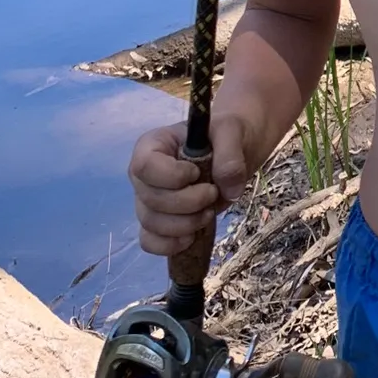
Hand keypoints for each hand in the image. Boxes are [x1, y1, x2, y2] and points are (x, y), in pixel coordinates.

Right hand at [129, 116, 249, 257]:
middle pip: (150, 199)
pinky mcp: (159, 222)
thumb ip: (230, 155)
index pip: (144, 166)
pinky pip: (149, 241)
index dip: (171, 176)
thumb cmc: (225, 135)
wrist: (233, 150)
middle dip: (187, 203)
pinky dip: (169, 245)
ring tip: (208, 212)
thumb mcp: (231, 132)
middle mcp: (145, 175)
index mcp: (153, 145)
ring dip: (184, 225)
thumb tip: (229, 191)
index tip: (196, 173)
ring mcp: (149, 200)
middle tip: (213, 193)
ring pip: (151, 223)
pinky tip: (191, 237)